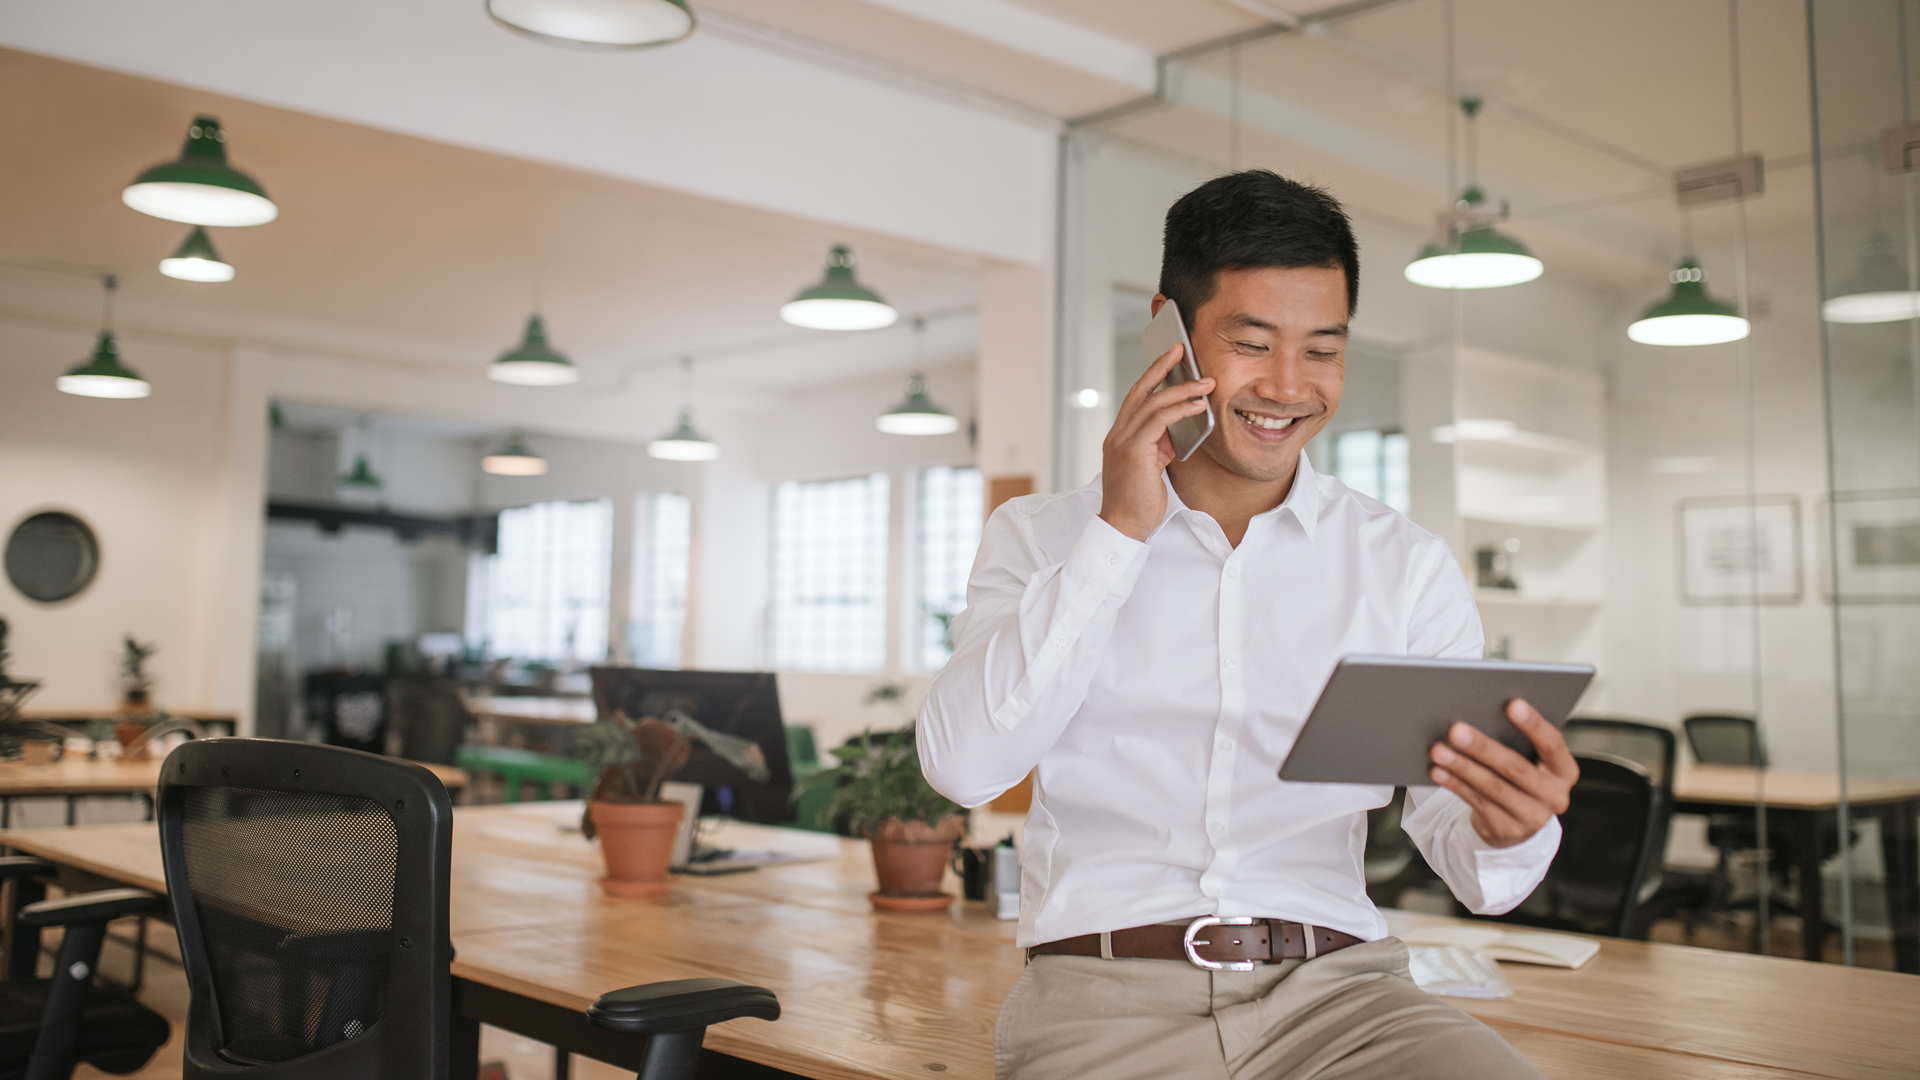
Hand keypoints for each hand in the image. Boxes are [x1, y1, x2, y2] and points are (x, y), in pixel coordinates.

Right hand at [1099, 343, 1212, 540]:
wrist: (1123, 525)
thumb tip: (1179, 425)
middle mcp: (1118, 434)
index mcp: (1121, 436)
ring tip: (1206, 382)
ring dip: (1182, 389)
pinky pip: (1159, 421)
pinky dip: (1179, 410)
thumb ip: (1160, 443)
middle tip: (1181, 348)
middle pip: (1140, 390)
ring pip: (1152, 403)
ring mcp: (1123, 441)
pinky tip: (1197, 406)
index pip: (1137, 398)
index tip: (1171, 359)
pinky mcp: (1133, 451)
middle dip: (1161, 366)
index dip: (1153, 375)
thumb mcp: (1152, 465)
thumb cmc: (1139, 501)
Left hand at [1427, 699, 1578, 847]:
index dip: (1534, 725)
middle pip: (1516, 768)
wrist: (1517, 822)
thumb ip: (1518, 741)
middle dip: (1483, 748)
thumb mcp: (1532, 760)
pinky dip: (1455, 784)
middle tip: (1456, 730)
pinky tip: (1438, 770)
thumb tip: (1480, 711)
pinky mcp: (1506, 829)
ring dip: (1462, 767)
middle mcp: (1554, 796)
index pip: (1552, 744)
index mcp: (1564, 771)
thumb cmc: (1520, 776)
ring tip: (1438, 750)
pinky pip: (1476, 802)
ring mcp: (1532, 817)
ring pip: (1493, 787)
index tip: (1512, 704)